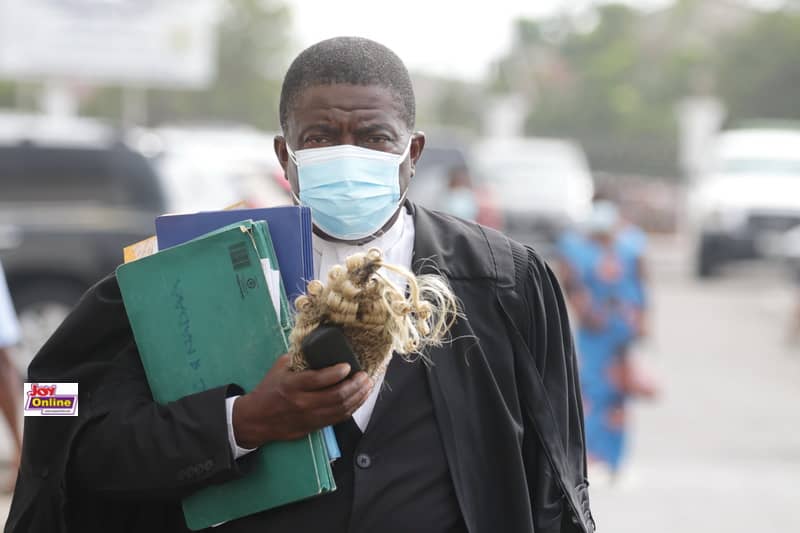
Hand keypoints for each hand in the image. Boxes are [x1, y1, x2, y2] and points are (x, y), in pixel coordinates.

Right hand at [232, 354, 372, 447]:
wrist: (256, 420)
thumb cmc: (268, 391)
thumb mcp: (278, 369)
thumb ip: (297, 358)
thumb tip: (316, 344)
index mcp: (292, 385)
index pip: (318, 380)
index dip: (336, 373)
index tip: (347, 365)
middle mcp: (302, 403)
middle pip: (335, 396)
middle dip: (354, 385)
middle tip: (364, 376)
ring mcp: (309, 417)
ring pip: (340, 409)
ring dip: (358, 397)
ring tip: (367, 386)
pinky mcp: (314, 427)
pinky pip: (338, 419)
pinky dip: (352, 409)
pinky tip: (359, 400)